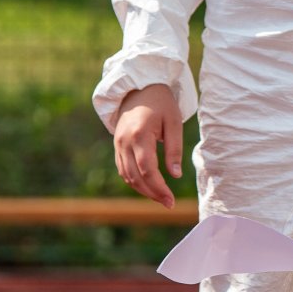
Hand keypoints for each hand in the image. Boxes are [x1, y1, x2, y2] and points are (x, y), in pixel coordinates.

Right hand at [114, 84, 183, 208]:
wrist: (138, 88)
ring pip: (127, 176)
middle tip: (169, 203)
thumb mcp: (174, 122)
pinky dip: (135, 181)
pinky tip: (149, 187)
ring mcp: (118, 144)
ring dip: (143, 190)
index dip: (159, 188)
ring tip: (161, 198)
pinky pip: (123, 169)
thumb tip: (175, 175)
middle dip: (152, 193)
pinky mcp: (117, 145)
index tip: (171, 200)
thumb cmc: (161, 103)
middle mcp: (124, 141)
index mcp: (139, 134)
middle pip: (135, 176)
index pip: (147, 169)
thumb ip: (174, 149)